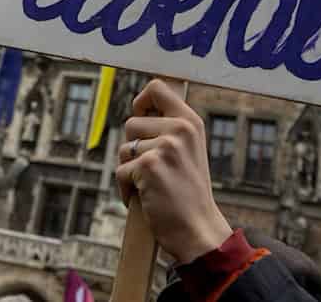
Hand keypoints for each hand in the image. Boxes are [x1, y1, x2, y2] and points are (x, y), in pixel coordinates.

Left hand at [114, 79, 232, 263]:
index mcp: (191, 122)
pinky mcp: (148, 166)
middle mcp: (179, 129)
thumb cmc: (189, 195)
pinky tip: (145, 200)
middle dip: (133, 149)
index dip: (141, 101)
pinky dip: (126, 190)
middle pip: (131, 123)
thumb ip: (169, 129)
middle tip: (152, 171)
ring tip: (151, 186)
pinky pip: (120, 171)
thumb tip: (139, 111)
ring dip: (129, 170)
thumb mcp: (189, 152)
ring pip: (124, 148)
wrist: (199, 232)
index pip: (157, 88)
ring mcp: (164, 147)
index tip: (141, 116)